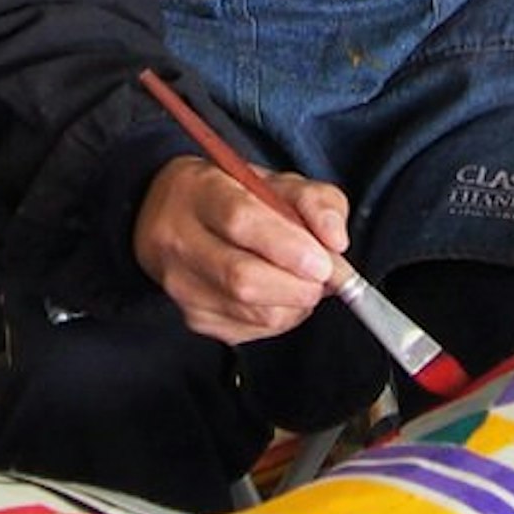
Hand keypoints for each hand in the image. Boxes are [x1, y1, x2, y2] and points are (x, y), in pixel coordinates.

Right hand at [133, 154, 352, 343]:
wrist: (177, 217)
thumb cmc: (234, 196)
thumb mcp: (278, 182)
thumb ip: (315, 201)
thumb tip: (335, 241)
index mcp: (199, 192)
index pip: (241, 221)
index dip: (288, 246)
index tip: (323, 261)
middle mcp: (178, 239)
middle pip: (244, 279)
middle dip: (299, 284)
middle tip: (324, 274)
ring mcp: (182, 285)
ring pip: (254, 312)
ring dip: (296, 302)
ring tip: (304, 279)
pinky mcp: (193, 318)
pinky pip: (253, 330)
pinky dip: (282, 316)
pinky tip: (281, 294)